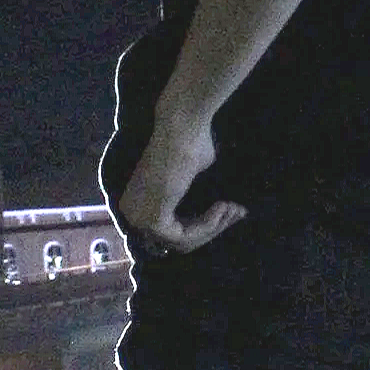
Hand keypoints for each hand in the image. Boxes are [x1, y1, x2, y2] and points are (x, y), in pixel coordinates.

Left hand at [117, 108, 246, 255]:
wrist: (182, 126)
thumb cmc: (188, 142)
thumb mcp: (188, 177)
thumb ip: (188, 200)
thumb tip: (210, 216)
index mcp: (135, 204)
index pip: (171, 233)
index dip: (204, 228)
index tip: (230, 212)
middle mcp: (131, 214)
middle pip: (177, 242)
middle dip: (213, 229)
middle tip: (238, 212)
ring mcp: (139, 219)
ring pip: (183, 242)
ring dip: (214, 226)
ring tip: (233, 208)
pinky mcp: (152, 220)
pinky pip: (185, 237)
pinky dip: (208, 225)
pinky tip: (222, 206)